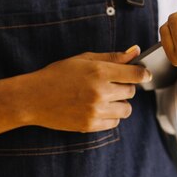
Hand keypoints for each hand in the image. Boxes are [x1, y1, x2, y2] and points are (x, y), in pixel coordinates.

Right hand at [21, 46, 150, 132]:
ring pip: (126, 109)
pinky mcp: (90, 126)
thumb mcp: (84, 59)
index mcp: (99, 72)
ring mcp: (95, 111)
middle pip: (132, 92)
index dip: (143, 73)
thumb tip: (136, 50)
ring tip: (105, 97)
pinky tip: (98, 108)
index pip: (136, 74)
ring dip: (120, 103)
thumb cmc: (58, 74)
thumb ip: (112, 57)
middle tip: (112, 84)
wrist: (33, 98)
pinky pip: (114, 123)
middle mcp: (99, 92)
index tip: (143, 74)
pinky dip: (111, 116)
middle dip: (126, 87)